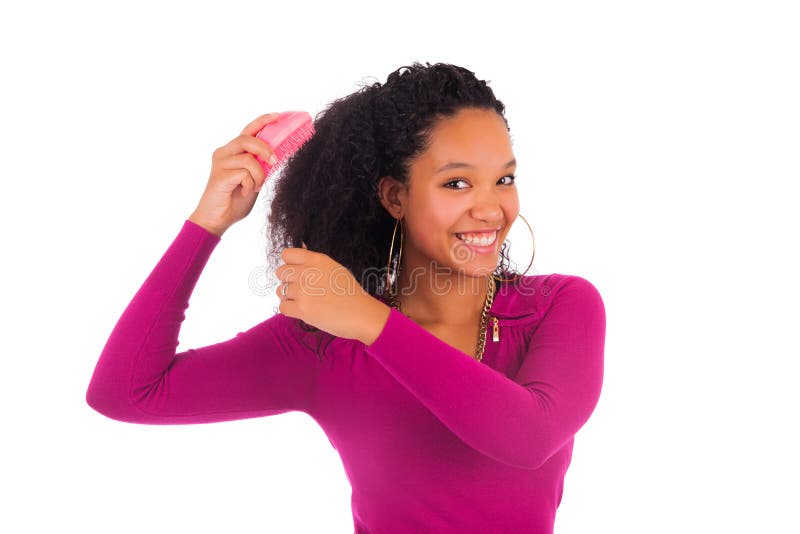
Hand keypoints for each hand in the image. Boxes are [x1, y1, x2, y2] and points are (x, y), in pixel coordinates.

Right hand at [189, 113, 280, 235]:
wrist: (218, 219)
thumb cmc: (235, 200)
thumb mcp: (254, 179)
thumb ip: (261, 166)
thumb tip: (277, 155)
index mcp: (233, 152)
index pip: (248, 131)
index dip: (263, 121)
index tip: (278, 116)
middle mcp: (224, 153)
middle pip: (246, 139)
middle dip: (264, 149)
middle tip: (273, 162)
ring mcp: (220, 163)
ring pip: (248, 158)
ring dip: (259, 174)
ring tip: (255, 187)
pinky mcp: (219, 175)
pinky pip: (244, 173)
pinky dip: (250, 184)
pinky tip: (244, 192)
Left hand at [275, 242, 390, 343]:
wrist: (361, 314)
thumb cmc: (350, 292)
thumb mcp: (334, 268)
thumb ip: (314, 263)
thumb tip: (295, 253)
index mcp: (316, 260)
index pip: (287, 254)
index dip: (289, 264)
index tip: (297, 272)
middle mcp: (307, 273)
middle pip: (280, 272)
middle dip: (288, 281)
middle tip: (301, 289)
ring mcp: (303, 291)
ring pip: (280, 291)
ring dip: (289, 297)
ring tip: (305, 301)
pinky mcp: (301, 309)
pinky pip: (282, 307)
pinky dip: (290, 310)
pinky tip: (303, 311)